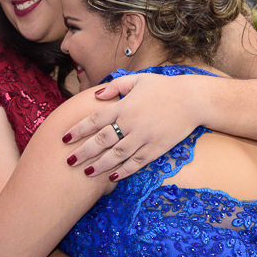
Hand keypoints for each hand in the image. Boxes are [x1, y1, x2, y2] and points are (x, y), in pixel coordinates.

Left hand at [60, 73, 196, 179]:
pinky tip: (112, 177)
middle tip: (69, 161)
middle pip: (101, 141)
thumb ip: (115, 87)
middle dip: (83, 152)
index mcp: (124, 107)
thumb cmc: (164, 87)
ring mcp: (144, 138)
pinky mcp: (156, 149)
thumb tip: (95, 96)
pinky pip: (136, 163)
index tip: (64, 138)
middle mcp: (131, 124)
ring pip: (117, 155)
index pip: (95, 120)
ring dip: (100, 165)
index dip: (78, 130)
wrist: (192, 100)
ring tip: (86, 173)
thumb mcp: (138, 80)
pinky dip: (123, 171)